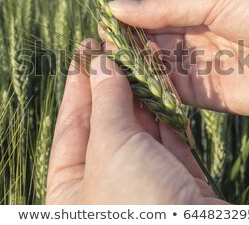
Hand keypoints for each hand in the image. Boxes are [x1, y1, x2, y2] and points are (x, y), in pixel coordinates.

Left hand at [46, 40, 226, 203]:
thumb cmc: (139, 204)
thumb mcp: (112, 147)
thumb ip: (107, 102)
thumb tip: (101, 62)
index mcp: (71, 189)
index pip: (70, 123)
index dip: (78, 82)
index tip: (87, 47)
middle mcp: (106, 187)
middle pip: (106, 122)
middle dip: (112, 82)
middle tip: (116, 44)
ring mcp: (143, 184)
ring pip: (140, 128)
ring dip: (142, 93)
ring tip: (141, 56)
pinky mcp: (177, 183)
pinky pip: (169, 140)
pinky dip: (168, 113)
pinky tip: (165, 86)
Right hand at [108, 0, 248, 114]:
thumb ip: (166, 8)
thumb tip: (116, 7)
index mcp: (201, 11)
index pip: (155, 19)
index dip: (128, 24)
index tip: (100, 27)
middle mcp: (200, 42)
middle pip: (154, 48)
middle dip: (127, 50)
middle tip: (97, 53)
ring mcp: (205, 71)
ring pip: (160, 73)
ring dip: (136, 72)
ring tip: (107, 72)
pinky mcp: (212, 99)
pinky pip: (176, 97)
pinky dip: (154, 93)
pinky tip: (131, 90)